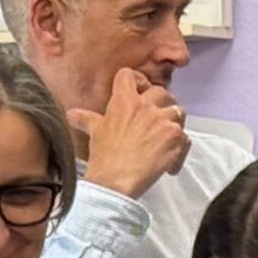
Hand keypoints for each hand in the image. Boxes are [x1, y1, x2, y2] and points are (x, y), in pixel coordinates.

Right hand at [69, 68, 190, 199]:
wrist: (115, 182)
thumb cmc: (103, 157)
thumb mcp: (95, 133)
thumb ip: (86, 119)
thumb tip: (72, 114)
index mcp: (123, 101)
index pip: (129, 75)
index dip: (136, 81)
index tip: (138, 91)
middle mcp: (145, 106)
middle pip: (161, 92)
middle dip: (161, 104)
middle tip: (156, 120)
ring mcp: (162, 121)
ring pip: (178, 112)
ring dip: (173, 124)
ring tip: (165, 140)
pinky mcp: (175, 137)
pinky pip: (185, 138)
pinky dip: (180, 151)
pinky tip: (169, 165)